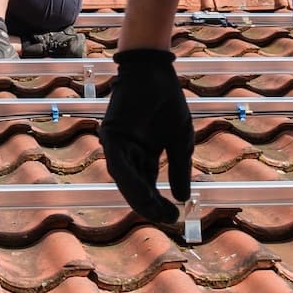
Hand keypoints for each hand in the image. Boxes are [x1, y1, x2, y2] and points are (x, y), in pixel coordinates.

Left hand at [101, 49, 194, 225]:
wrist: (156, 73)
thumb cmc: (168, 103)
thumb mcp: (180, 141)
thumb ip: (179, 169)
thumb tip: (183, 198)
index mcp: (144, 156)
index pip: (149, 186)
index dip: (160, 204)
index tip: (175, 218)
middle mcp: (129, 154)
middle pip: (136, 188)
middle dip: (150, 206)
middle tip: (166, 219)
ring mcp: (118, 146)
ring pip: (126, 180)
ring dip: (139, 198)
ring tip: (156, 212)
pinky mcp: (110, 136)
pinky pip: (118, 163)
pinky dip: (130, 180)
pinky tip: (144, 193)